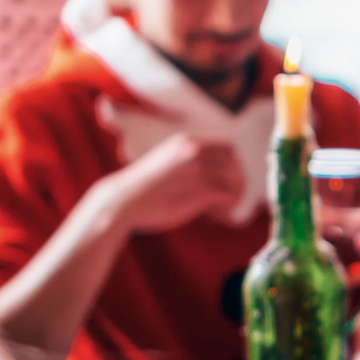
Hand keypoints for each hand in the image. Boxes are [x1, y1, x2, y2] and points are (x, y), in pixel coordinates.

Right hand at [102, 134, 243, 233]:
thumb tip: (205, 175)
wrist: (122, 201)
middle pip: (236, 163)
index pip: (228, 147)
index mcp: (187, 142)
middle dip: (237, 181)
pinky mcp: (202, 191)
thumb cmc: (140, 188)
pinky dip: (229, 209)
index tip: (226, 180)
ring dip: (235, 197)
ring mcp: (201, 170)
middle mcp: (197, 151)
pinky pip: (230, 198)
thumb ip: (185, 161)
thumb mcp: (164, 161)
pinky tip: (217, 217)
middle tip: (228, 198)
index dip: (232, 165)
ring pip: (237, 181)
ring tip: (222, 211)